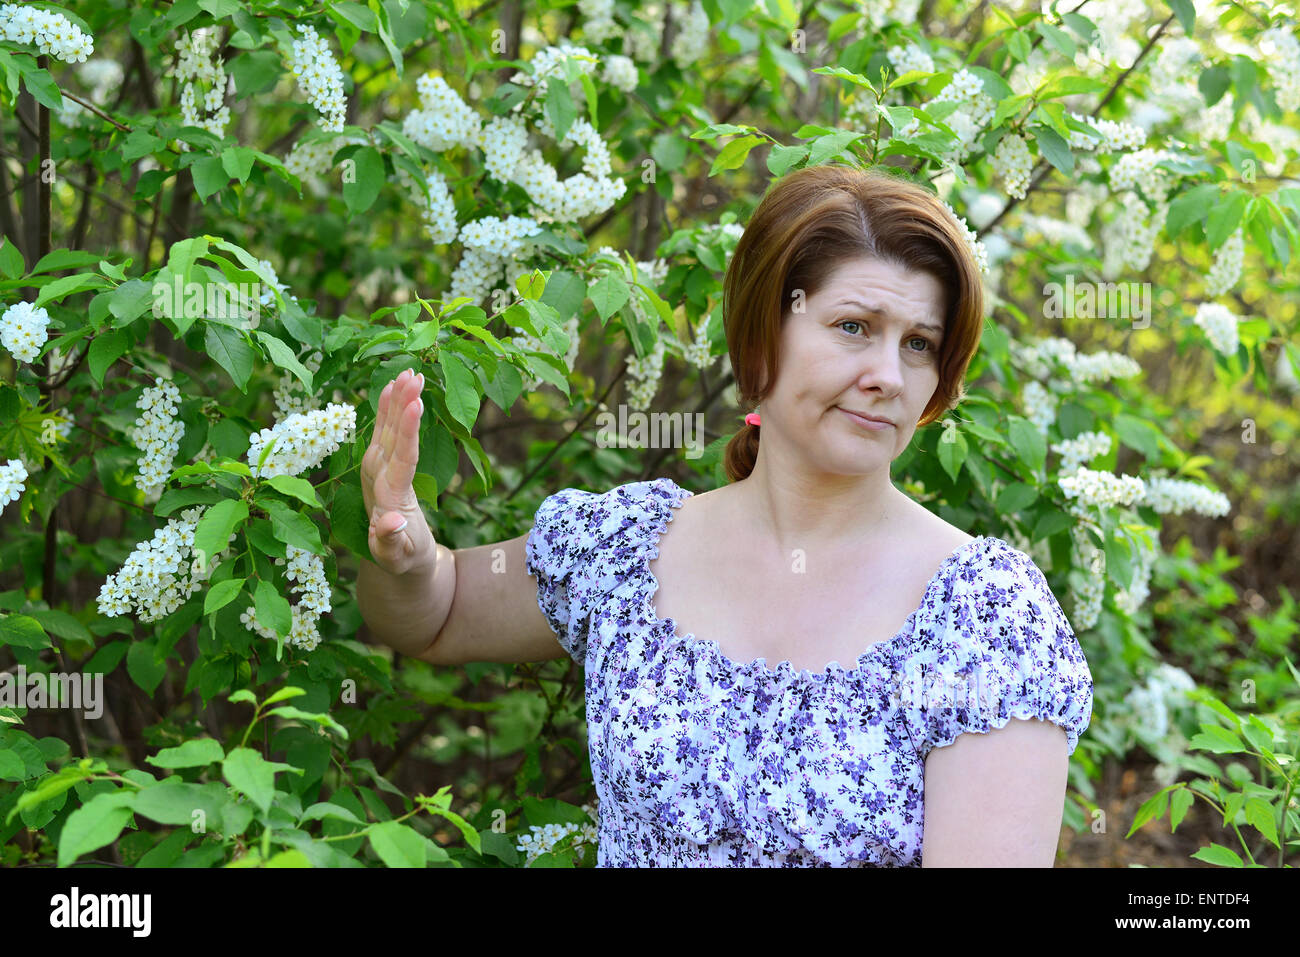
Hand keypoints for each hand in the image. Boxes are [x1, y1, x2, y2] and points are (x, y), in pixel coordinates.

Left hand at [360, 368, 436, 575]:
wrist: (394, 559)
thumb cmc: (403, 559)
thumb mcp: (399, 558)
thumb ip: (390, 542)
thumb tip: (390, 523)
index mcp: (388, 495)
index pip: (400, 457)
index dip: (407, 430)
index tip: (415, 404)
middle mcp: (379, 476)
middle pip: (391, 434)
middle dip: (401, 403)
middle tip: (414, 373)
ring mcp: (377, 468)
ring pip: (386, 428)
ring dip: (397, 399)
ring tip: (410, 371)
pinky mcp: (380, 463)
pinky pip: (384, 431)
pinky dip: (388, 409)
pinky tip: (391, 387)